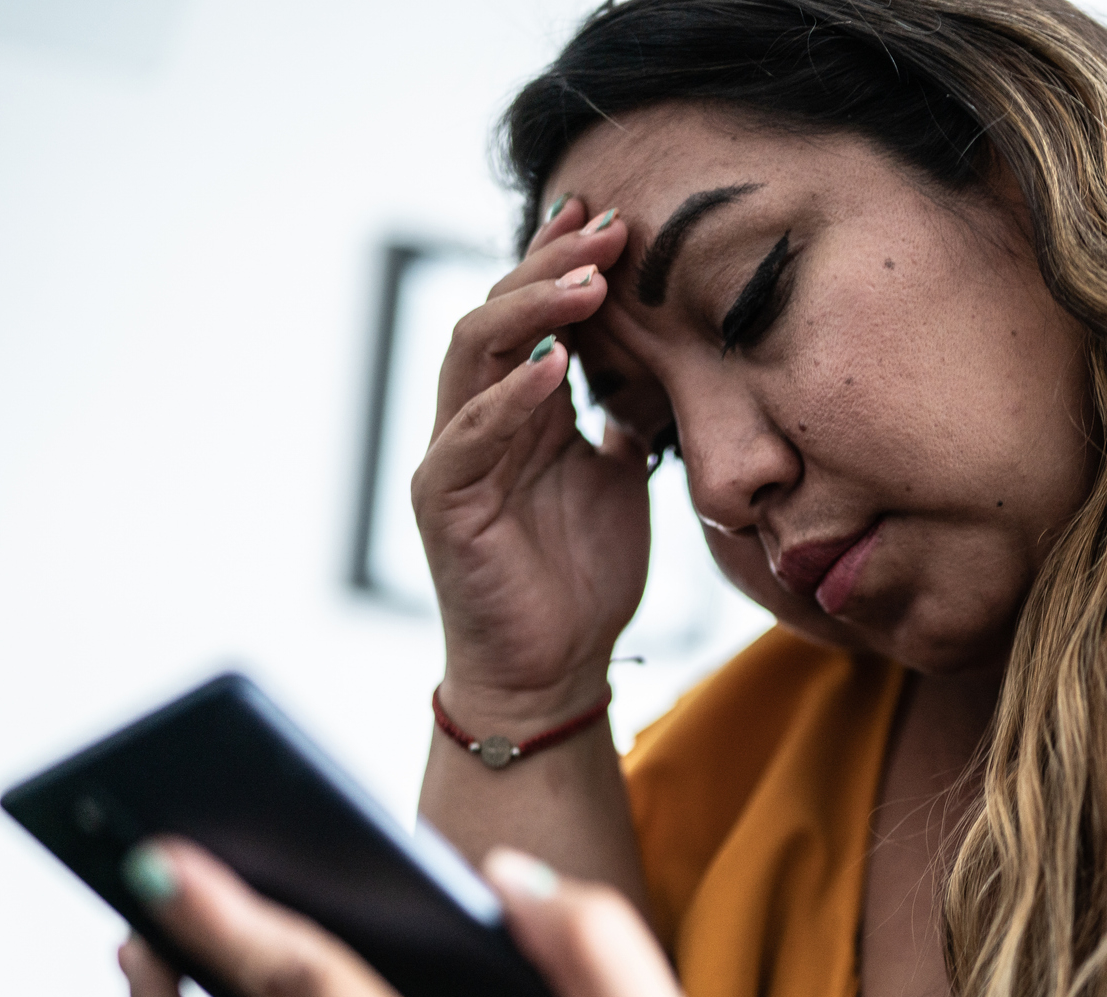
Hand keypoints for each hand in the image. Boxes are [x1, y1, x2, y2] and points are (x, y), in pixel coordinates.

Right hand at [412, 198, 648, 724]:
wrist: (556, 669)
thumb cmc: (585, 576)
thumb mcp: (622, 477)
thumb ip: (626, 415)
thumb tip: (663, 360)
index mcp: (520, 408)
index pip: (532, 312)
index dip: (566, 261)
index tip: (617, 216)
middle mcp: (477, 418)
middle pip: (497, 311)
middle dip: (554, 264)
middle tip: (611, 227)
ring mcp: (454, 456)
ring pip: (473, 353)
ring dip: (530, 310)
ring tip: (590, 282)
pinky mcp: (443, 503)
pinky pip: (466, 436)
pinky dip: (508, 396)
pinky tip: (552, 365)